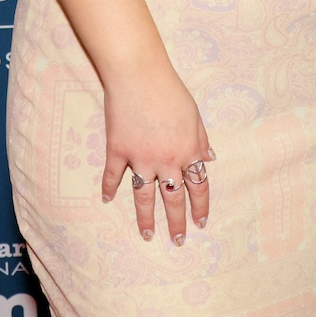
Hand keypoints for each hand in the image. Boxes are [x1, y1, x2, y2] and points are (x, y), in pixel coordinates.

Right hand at [99, 62, 213, 244]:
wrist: (139, 76)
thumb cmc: (171, 91)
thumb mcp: (195, 115)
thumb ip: (200, 140)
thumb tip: (209, 159)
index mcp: (187, 151)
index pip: (198, 187)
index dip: (200, 207)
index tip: (200, 223)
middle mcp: (165, 161)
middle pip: (173, 198)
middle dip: (177, 222)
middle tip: (179, 241)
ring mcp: (140, 159)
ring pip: (144, 197)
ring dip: (146, 218)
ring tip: (148, 235)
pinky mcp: (117, 151)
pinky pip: (113, 176)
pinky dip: (108, 188)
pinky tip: (106, 200)